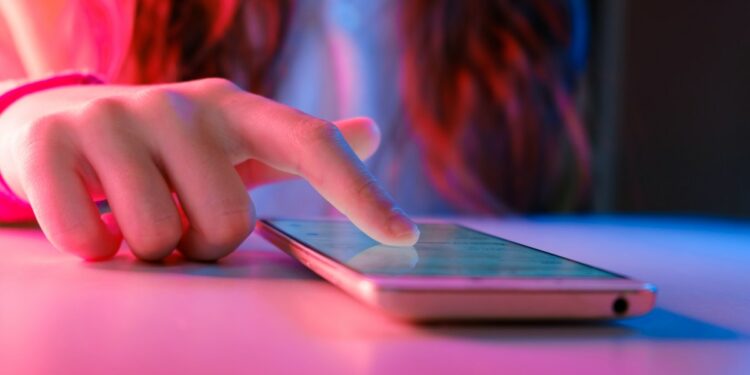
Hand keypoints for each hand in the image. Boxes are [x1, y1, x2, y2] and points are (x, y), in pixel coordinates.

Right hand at [0, 78, 418, 260]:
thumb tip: (371, 133)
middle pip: (228, 225)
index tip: (403, 236)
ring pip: (159, 238)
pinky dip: (91, 246)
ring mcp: (115, 117)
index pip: (311, 143)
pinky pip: (88, 239)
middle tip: (176, 220)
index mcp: (235, 109)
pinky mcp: (51, 141)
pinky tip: (88, 219)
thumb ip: (297, 146)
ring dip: (148, 247)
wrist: (56, 120)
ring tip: (130, 212)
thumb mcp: (231, 139)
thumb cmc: (162, 146)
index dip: (360, 192)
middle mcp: (181, 104)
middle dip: (201, 244)